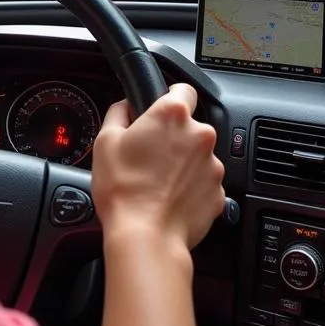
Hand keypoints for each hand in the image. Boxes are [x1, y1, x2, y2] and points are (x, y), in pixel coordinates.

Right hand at [91, 83, 224, 251]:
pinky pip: (204, 182)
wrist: (146, 237)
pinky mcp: (219, 193)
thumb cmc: (124, 189)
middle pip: (190, 126)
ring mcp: (213, 165)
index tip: (161, 107)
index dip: (171, 96)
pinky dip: (190, 187)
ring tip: (157, 181)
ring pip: (198, 155)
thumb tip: (125, 106)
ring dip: (183, 163)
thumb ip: (118, 112)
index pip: (184, 88)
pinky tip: (169, 197)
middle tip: (150, 153)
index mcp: (172, 115)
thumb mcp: (105, 141)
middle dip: (173, 136)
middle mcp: (199, 135)